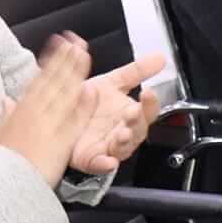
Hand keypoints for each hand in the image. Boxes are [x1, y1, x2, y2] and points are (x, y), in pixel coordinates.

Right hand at [0, 36, 96, 187]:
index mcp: (21, 108)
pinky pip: (75, 120)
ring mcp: (49, 124)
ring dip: (76, 73)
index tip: (58, 45)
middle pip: (54, 80)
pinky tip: (92, 90)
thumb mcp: (0, 132)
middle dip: (65, 59)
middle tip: (76, 41)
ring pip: (65, 94)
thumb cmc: (2, 161)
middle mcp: (35, 111)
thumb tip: (5, 100)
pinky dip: (83, 104)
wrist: (5, 183)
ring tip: (84, 55)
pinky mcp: (61, 140)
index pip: (40, 79)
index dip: (50, 61)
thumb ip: (6, 114)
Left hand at [68, 50, 163, 174]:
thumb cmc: (90, 102)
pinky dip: (105, 164)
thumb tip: (160, 58)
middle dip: (137, 122)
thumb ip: (136, 71)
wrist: (61, 114)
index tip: (148, 92)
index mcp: (130, 114)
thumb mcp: (112, 82)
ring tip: (122, 134)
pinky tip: (107, 161)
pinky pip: (101, 164)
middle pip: (138, 130)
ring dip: (125, 141)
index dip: (150, 103)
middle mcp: (122, 131)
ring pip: (123, 148)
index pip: (147, 110)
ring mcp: (109, 146)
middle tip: (132, 112)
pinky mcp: (92, 158)